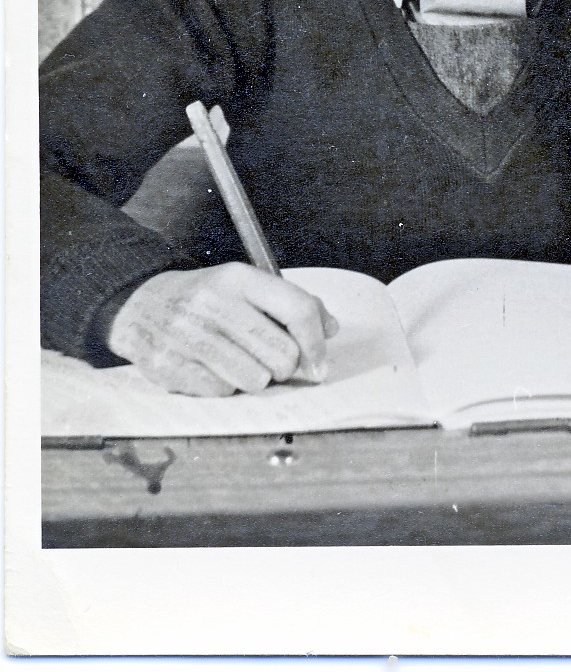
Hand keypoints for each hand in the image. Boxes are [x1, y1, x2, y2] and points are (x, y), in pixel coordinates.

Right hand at [106, 263, 338, 396]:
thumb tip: (330, 330)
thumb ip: (290, 303)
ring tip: (240, 363)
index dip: (316, 344)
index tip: (320, 365)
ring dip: (255, 379)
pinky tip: (213, 369)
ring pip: (255, 379)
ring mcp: (187, 335)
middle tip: (275, 363)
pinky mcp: (167, 365)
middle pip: (281, 353)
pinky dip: (224, 388)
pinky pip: (221, 393)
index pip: (297, 310)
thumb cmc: (205, 298)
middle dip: (286, 367)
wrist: (140, 304)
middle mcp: (212, 302)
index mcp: (238, 278)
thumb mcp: (246, 285)